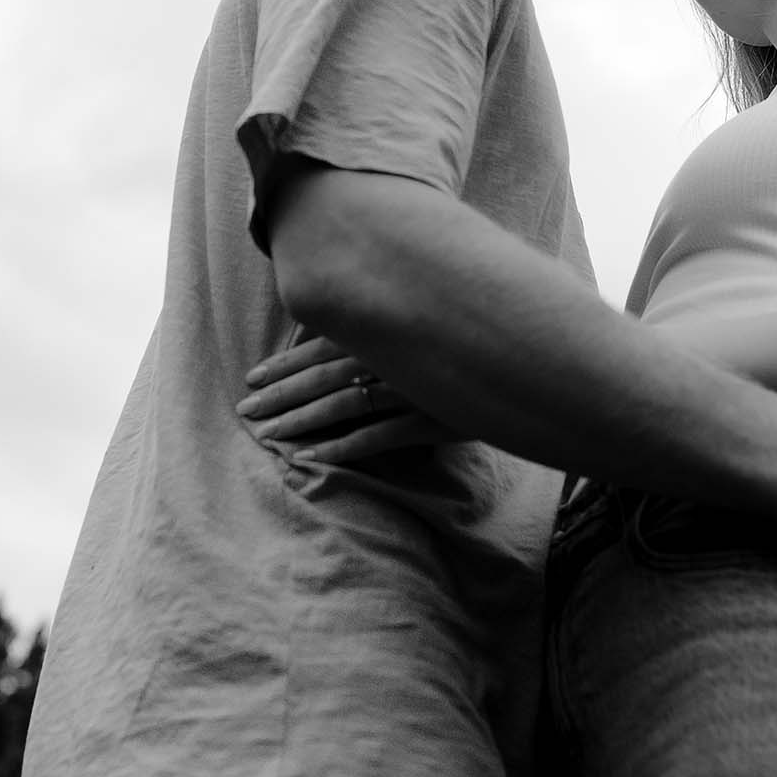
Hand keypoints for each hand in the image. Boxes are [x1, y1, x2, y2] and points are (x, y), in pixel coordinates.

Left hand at [236, 335, 457, 461]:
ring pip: (340, 406)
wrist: (531, 357)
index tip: (252, 377)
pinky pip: (377, 437)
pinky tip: (311, 460)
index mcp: (384, 326)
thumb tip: (346, 321)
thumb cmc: (474, 333)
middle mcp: (391, 354)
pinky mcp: (429, 419)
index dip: (284, 363)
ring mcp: (409, 387)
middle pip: (320, 377)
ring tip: (268, 438)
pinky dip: (342, 449)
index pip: (320, 345)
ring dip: (300, 422)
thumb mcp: (426, 317)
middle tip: (245, 411)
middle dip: (279, 395)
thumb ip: (387, 317)